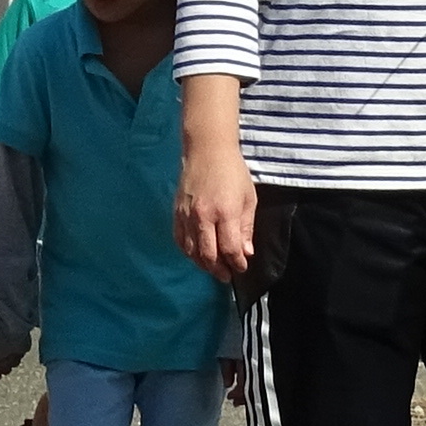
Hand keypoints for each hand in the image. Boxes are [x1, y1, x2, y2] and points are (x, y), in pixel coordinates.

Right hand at [177, 130, 259, 285]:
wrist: (207, 150)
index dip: (237, 263)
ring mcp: (187, 215)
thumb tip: (246, 252)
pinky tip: (197, 255)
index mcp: (225, 212)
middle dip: (219, 269)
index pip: (230, 248)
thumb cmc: (233, 172)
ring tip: (214, 268)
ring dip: (203, 264)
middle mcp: (203, 216)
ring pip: (192, 251)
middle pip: (208, 255)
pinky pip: (180, 240)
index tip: (242, 267)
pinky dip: (188, 252)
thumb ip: (246, 228)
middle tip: (227, 275)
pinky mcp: (176, 212)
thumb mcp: (248, 199)